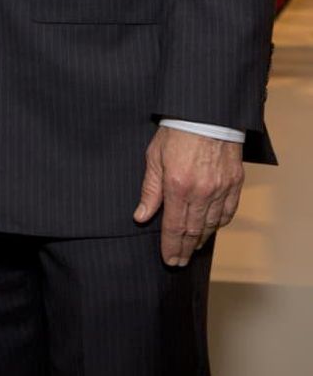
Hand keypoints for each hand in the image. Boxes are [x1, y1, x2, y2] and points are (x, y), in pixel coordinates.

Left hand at [134, 126, 244, 265]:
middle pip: (193, 231)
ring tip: (193, 250)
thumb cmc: (176, 131)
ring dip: (201, 240)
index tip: (168, 260)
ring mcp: (221, 188)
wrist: (207, 113)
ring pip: (211, 225)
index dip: (170, 246)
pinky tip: (211, 229)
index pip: (174, 227)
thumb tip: (141, 216)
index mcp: (177, 186)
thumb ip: (150, 190)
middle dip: (185, 249)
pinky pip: (228, 212)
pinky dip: (219, 224)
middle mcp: (201, 192)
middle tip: (179, 262)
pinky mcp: (235, 183)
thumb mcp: (154, 156)